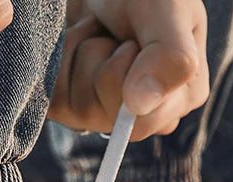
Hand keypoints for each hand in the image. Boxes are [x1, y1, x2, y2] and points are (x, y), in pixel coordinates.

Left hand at [49, 0, 208, 140]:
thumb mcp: (170, 10)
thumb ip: (172, 58)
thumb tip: (139, 105)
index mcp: (178, 98)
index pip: (146, 119)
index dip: (131, 74)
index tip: (135, 39)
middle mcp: (142, 114)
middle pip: (111, 119)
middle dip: (106, 62)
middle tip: (115, 34)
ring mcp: (103, 115)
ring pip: (81, 110)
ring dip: (83, 53)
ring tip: (97, 30)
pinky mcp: (69, 106)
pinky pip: (54, 102)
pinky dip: (61, 59)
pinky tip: (78, 39)